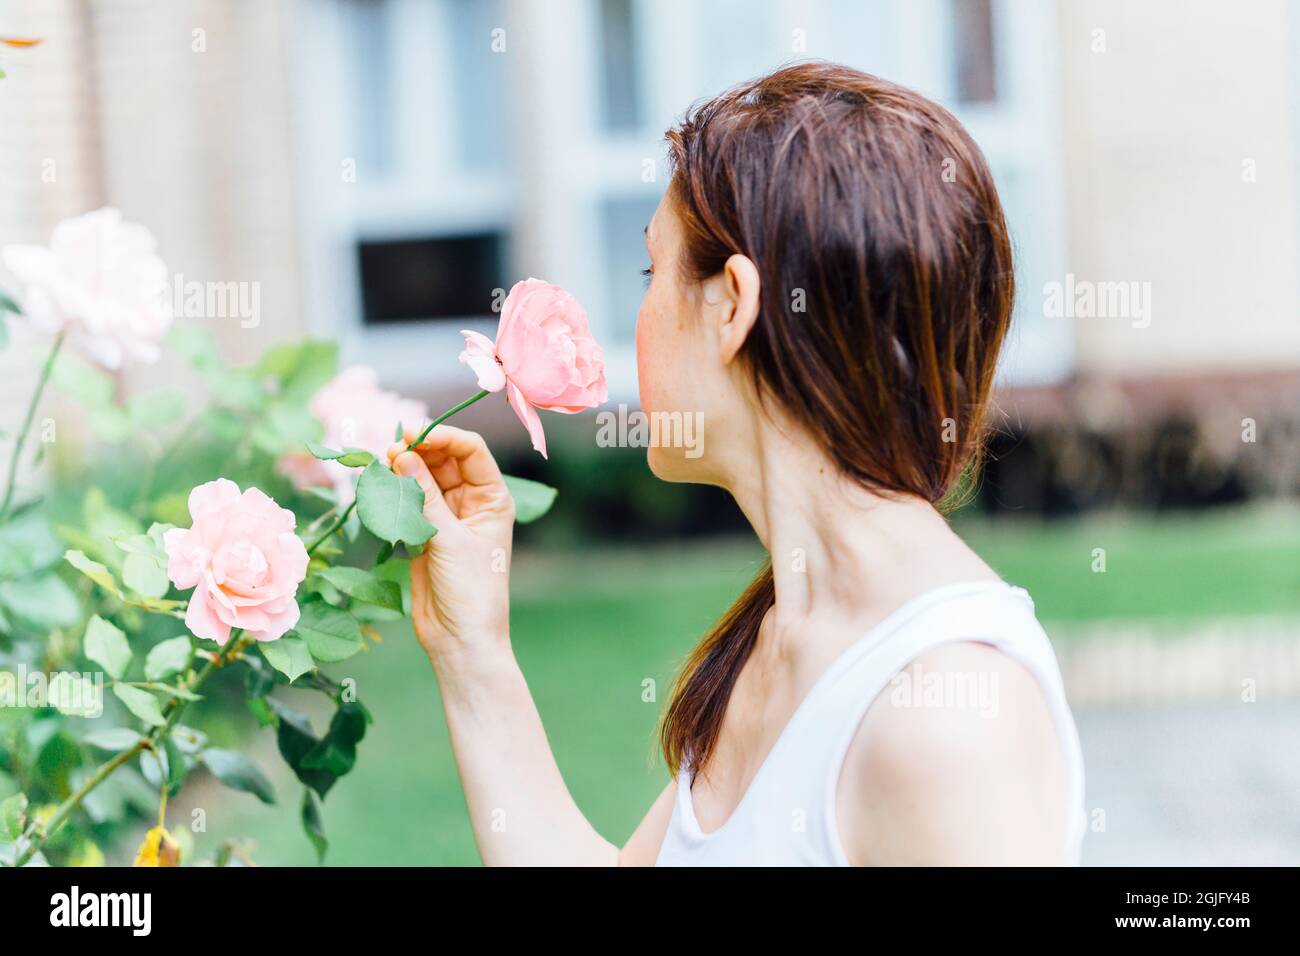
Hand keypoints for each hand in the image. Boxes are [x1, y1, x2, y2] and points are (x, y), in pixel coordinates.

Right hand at [386, 425, 514, 664]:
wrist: (460, 639)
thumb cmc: (471, 590)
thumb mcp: (450, 539)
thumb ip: (424, 497)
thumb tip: (402, 455)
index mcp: (492, 498)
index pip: (471, 451)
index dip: (443, 436)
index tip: (412, 434)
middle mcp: (471, 502)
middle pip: (443, 460)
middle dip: (417, 451)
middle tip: (388, 451)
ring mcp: (445, 516)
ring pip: (422, 479)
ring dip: (402, 470)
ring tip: (380, 465)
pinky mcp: (422, 533)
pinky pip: (406, 502)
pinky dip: (392, 492)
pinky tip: (377, 485)